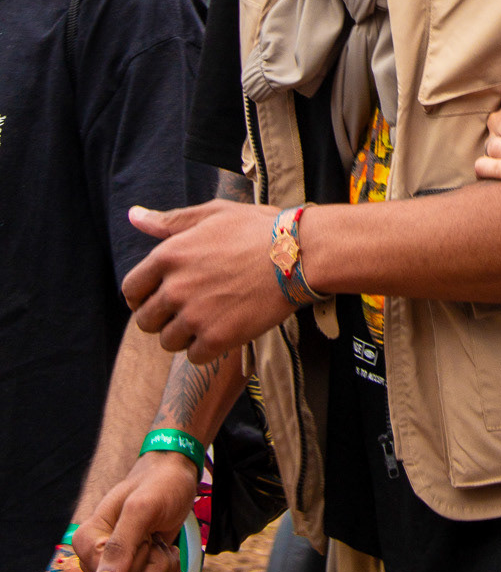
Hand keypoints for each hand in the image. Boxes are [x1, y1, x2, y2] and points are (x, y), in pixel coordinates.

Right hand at [73, 453, 198, 571]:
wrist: (175, 476)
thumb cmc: (159, 484)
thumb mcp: (142, 508)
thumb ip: (120, 547)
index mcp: (86, 543)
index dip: (140, 559)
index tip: (143, 531)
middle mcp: (95, 563)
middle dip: (155, 565)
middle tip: (154, 535)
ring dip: (164, 570)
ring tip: (159, 542)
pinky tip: (165, 551)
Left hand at [123, 200, 292, 360]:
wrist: (298, 255)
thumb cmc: (258, 229)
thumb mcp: (213, 214)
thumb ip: (170, 221)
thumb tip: (133, 216)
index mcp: (169, 255)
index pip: (131, 289)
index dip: (143, 295)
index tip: (160, 296)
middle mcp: (175, 288)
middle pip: (145, 321)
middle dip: (162, 317)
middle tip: (188, 309)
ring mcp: (195, 316)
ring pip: (168, 341)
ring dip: (184, 334)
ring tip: (209, 318)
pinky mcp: (216, 339)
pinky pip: (193, 356)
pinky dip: (206, 348)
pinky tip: (224, 329)